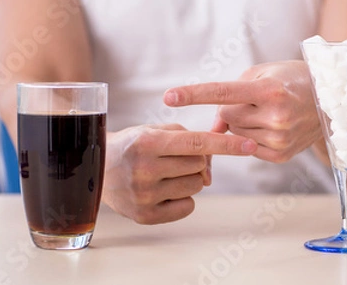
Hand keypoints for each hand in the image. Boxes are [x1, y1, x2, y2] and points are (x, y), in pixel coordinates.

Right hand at [102, 124, 256, 223]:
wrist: (95, 169)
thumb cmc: (132, 145)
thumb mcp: (154, 129)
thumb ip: (188, 139)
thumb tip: (209, 174)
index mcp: (148, 142)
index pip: (197, 143)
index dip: (228, 144)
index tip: (251, 146)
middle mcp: (145, 169)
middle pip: (200, 165)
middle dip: (195, 159)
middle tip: (175, 157)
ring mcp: (144, 195)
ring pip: (197, 185)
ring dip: (190, 177)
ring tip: (166, 172)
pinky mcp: (145, 216)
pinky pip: (187, 206)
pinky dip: (183, 197)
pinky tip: (164, 189)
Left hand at [164, 61, 321, 163]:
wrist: (331, 99)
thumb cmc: (291, 79)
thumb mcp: (261, 74)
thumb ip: (230, 96)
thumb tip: (212, 130)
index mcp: (269, 90)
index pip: (222, 93)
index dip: (193, 94)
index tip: (169, 97)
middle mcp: (275, 116)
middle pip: (226, 115)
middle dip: (232, 107)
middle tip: (255, 99)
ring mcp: (279, 138)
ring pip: (234, 133)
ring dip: (241, 123)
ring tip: (267, 112)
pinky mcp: (280, 155)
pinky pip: (246, 148)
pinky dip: (250, 137)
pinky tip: (270, 126)